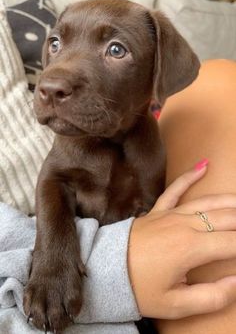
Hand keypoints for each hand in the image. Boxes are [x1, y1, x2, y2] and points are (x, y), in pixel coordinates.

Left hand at [128, 161, 235, 318]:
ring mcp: (170, 215)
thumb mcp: (175, 305)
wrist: (104, 271)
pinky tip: (204, 165)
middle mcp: (184, 226)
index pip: (232, 242)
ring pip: (208, 202)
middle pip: (226, 217)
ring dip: (231, 200)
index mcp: (191, 249)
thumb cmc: (139, 289)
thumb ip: (211, 297)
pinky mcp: (158, 210)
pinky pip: (176, 189)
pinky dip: (190, 176)